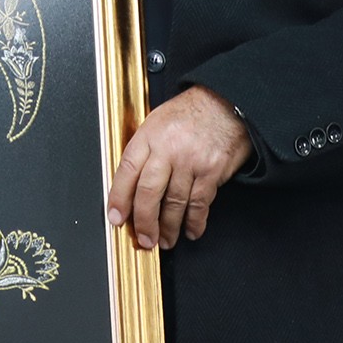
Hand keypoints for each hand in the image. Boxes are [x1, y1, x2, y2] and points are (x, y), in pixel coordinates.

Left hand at [106, 85, 251, 250]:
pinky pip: (200, 204)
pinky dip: (194, 222)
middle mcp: (168, 150)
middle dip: (144, 222)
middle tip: (144, 239)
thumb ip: (144, 149)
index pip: (127, 171)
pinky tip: (190, 230)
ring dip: (169, 227)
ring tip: (165, 240)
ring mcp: (191, 162)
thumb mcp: (157, 121)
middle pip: (149, 193)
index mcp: (149, 136)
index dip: (118, 198)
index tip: (115, 217)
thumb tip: (130, 183)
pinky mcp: (212, 172)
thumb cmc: (190, 112)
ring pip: (174, 204)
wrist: (226, 102)